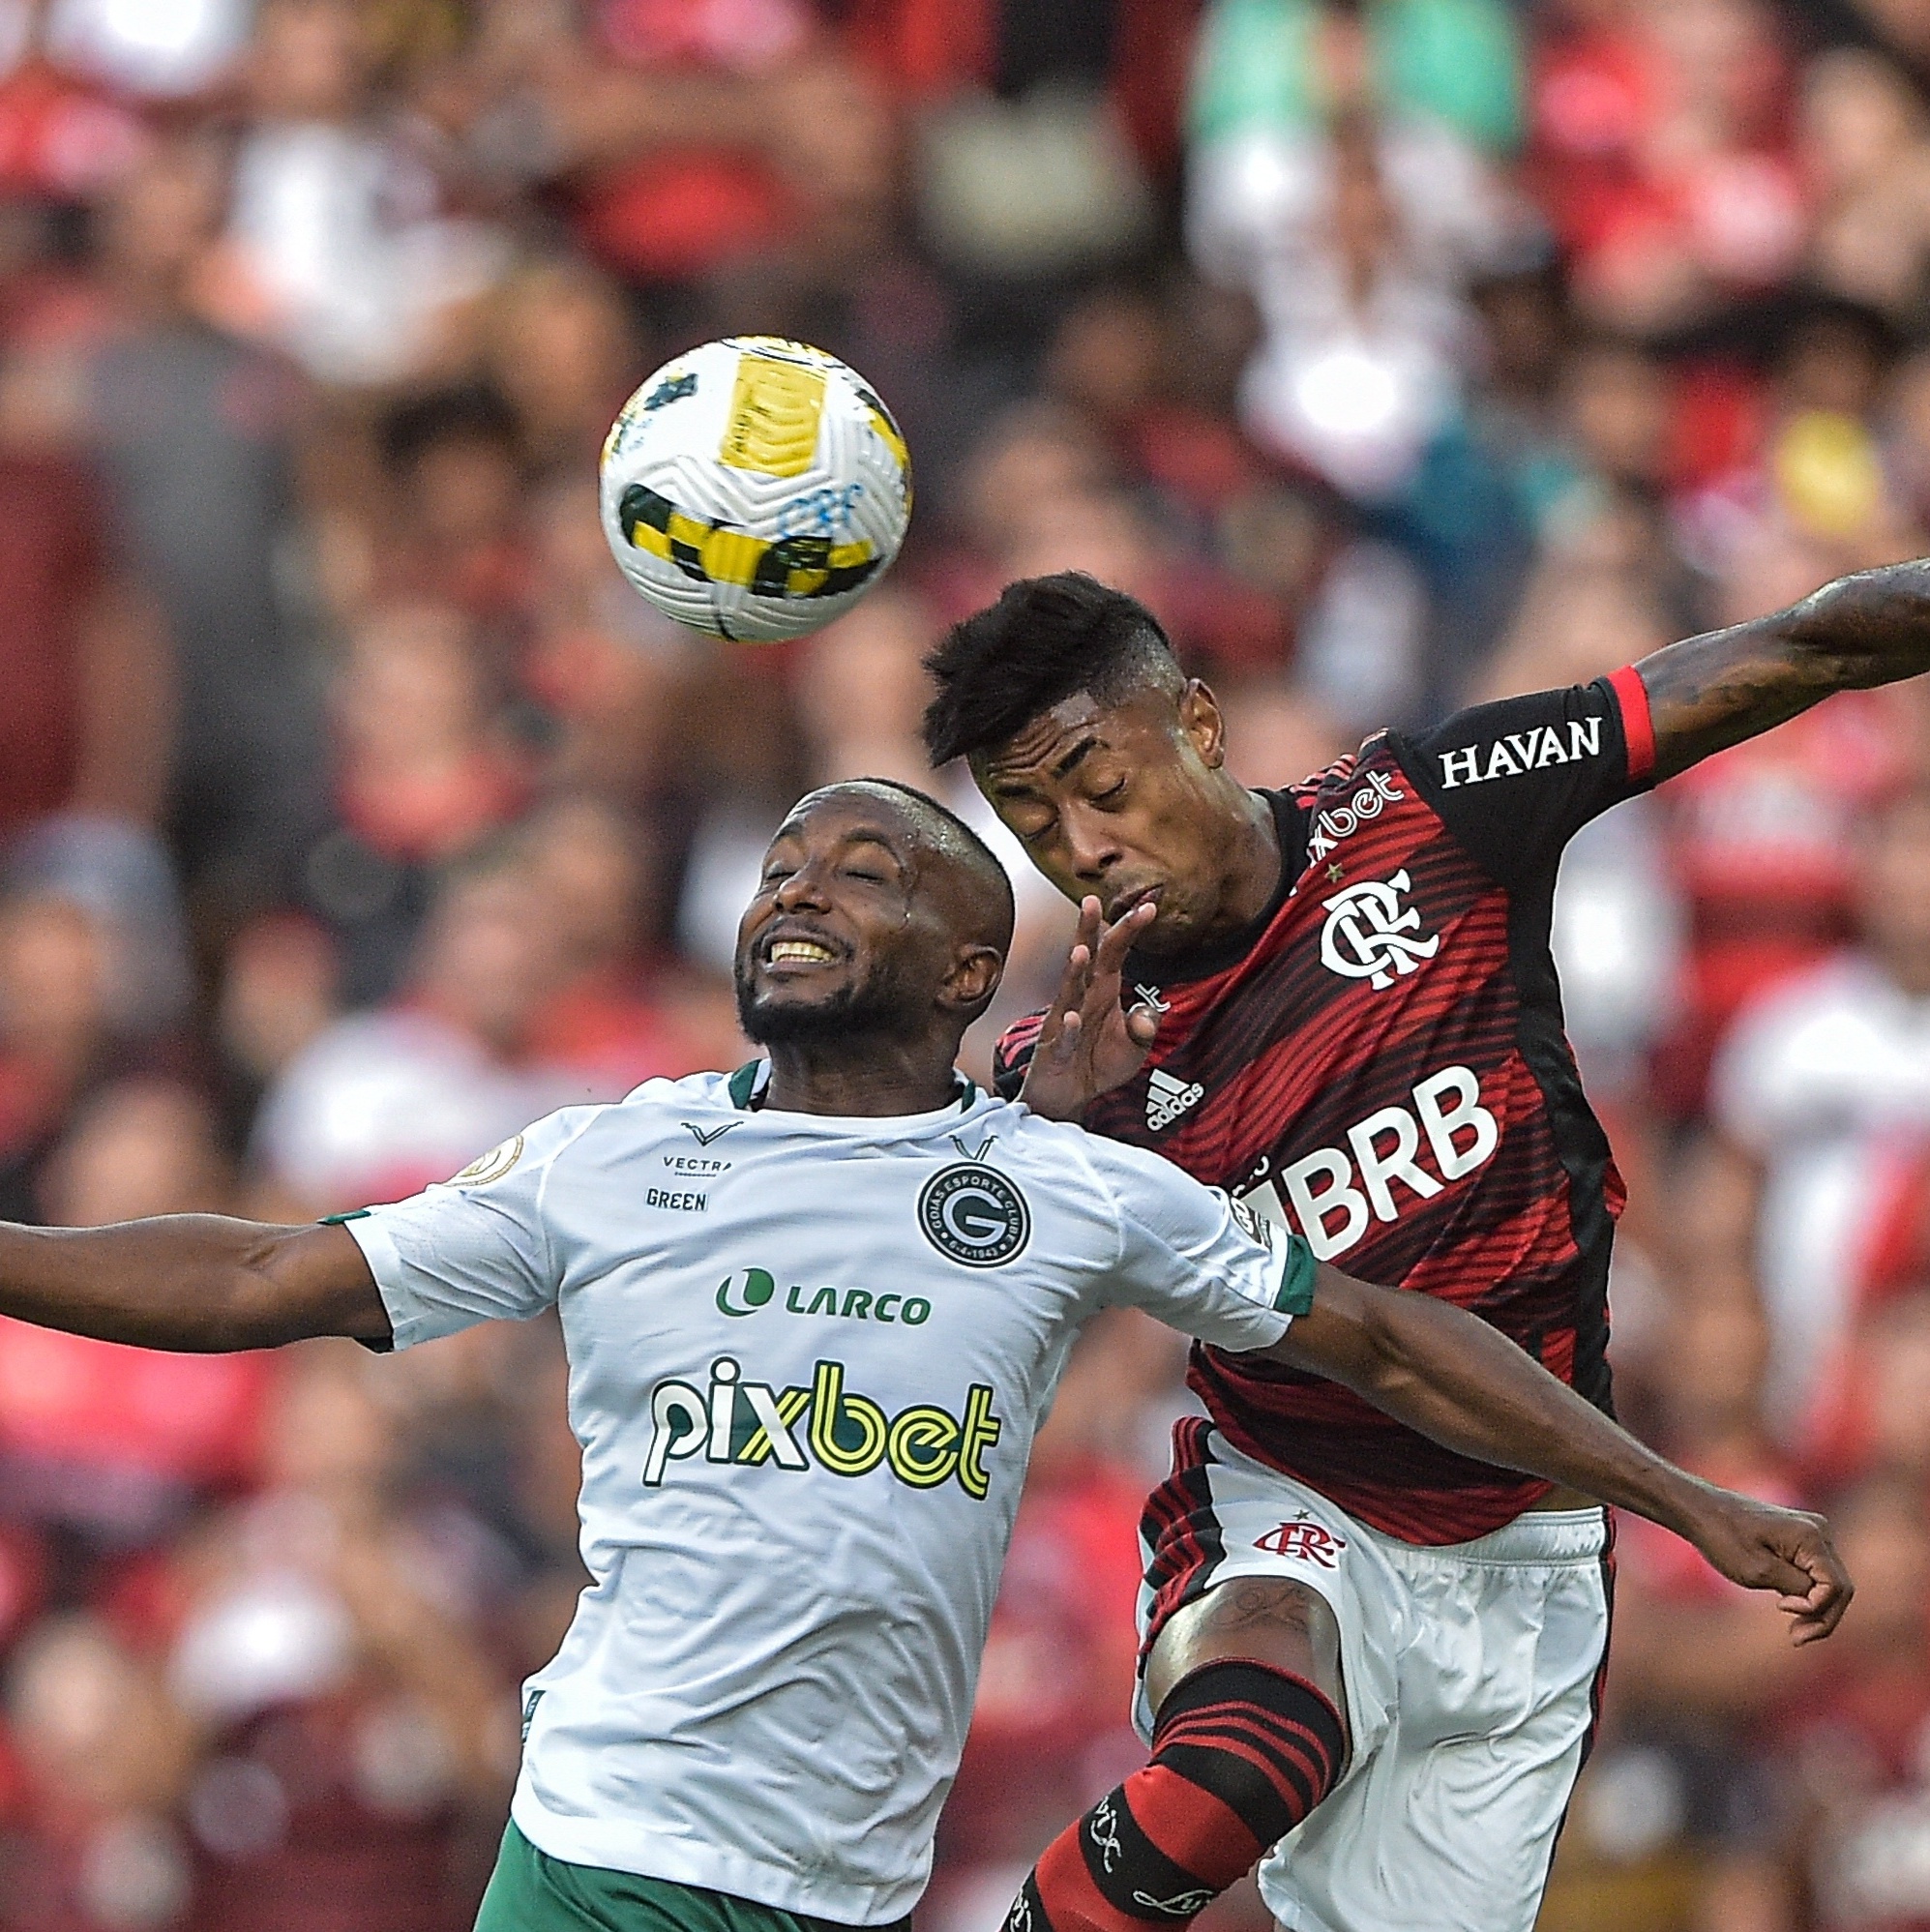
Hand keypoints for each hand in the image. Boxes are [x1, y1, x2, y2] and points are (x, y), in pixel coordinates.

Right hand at [1018, 896, 1160, 1121]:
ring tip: (1081, 951)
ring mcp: (1065, 1021)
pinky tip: (1074, 1018)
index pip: (1115, 953)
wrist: (1067, 1098)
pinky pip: (1064, 1037)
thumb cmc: (1097, 1064)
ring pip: (1069, 992)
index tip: (1149, 907)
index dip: (1129, 930)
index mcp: (1103, 991)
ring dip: (1074, 972)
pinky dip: (1070, 1028)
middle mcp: (1083, 999)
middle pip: (1086, 960)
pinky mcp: (1055, 1049)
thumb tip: (1150, 1014)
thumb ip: (1145, 1027)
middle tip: (1090, 900)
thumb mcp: (1133, 1048)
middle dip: (1087, 931)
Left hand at [1682, 1484, 1852, 1644]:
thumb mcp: (1759, 1571)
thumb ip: (1797, 1588)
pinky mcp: (1800, 1540)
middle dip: (1821, 1617)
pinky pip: (1815, 1575)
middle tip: (1797, 1639)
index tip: (1782, 1608)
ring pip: (1829, 1584)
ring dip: (1816, 1611)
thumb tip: (1822, 1601)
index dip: (1816, 1608)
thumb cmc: (1722, 1538)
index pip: (1836, 1586)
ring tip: (1795, 1634)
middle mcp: (1819, 1532)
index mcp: (1811, 1536)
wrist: (1699, 1510)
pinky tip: (1791, 1612)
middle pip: (1839, 1588)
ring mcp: (1811, 1534)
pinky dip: (1807, 1596)